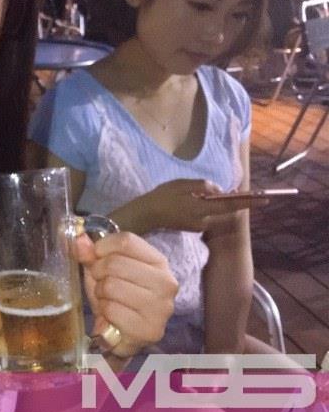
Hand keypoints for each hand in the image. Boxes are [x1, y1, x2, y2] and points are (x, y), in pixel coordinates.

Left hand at [71, 232, 177, 358]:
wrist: (121, 335)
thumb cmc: (115, 298)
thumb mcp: (102, 271)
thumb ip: (92, 254)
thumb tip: (78, 238)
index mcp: (158, 262)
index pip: (126, 241)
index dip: (102, 247)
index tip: (96, 257)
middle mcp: (166, 282)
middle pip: (115, 263)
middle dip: (98, 274)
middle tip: (102, 285)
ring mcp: (161, 307)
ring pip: (111, 285)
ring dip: (101, 294)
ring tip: (107, 300)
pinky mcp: (150, 329)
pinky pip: (111, 309)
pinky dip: (104, 313)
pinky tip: (111, 317)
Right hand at [131, 179, 268, 231]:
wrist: (145, 215)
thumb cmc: (162, 197)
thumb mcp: (183, 184)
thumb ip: (204, 186)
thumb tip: (219, 190)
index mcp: (203, 209)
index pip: (232, 205)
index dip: (249, 201)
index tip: (265, 199)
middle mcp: (205, 221)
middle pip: (226, 210)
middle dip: (236, 201)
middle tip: (244, 191)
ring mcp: (199, 226)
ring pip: (217, 212)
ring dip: (221, 203)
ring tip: (223, 192)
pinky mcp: (193, 227)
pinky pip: (208, 215)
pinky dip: (211, 207)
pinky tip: (205, 199)